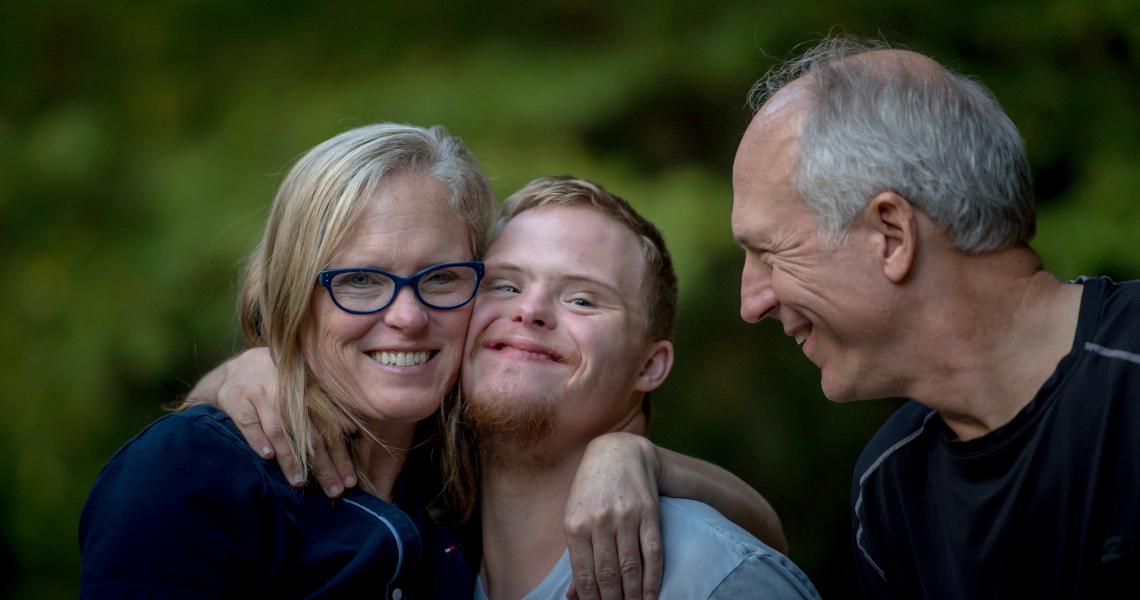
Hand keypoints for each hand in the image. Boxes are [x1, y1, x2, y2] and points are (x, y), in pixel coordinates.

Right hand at [185, 348, 356, 497]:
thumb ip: (327, 408)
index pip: (329, 428)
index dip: (341, 455)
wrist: (235, 370)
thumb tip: (352, 429)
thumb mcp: (303, 390)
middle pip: (309, 433)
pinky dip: (258, 440)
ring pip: (279, 430)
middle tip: (333, 490)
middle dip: (323, 465)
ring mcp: (261, 394)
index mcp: (308, 391)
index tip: (350, 481)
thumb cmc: (277, 385)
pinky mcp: (236, 399)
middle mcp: (287, 392)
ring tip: (300, 481)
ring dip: (290, 457)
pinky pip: (249, 423)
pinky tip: (267, 457)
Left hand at [564, 432, 662, 599]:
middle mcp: (600, 521)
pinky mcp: (649, 513)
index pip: (584, 575)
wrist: (619, 451)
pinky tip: (652, 596)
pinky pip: (652, 553)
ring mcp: (626, 516)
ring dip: (633, 596)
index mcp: (575, 524)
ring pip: (630, 567)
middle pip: (608, 575)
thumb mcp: (575, 517)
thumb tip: (574, 595)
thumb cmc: (591, 489)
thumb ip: (575, 555)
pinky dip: (653, 579)